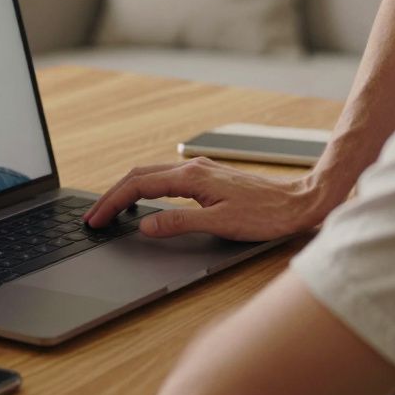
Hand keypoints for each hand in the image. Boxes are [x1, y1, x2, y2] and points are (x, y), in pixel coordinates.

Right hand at [82, 157, 322, 240]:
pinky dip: (146, 189)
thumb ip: (179, 224)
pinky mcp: (209, 177)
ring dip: (127, 190)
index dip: (112, 203)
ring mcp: (201, 171)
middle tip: (94, 217)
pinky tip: (146, 202)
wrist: (300, 203)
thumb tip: (144, 226)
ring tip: (111, 211)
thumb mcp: (219, 225)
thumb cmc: (266, 215)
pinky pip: (166, 179)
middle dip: (112, 194)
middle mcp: (193, 168)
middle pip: (139, 175)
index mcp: (192, 178)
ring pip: (151, 175)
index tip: (96, 219)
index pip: (138, 186)